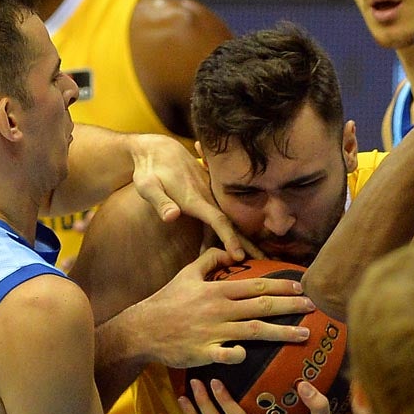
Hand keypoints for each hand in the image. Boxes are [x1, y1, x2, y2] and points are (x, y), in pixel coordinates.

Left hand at [129, 135, 246, 259]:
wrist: (157, 149)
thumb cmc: (149, 170)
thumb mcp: (147, 186)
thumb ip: (160, 202)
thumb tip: (172, 217)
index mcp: (195, 199)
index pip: (218, 221)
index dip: (229, 239)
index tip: (239, 256)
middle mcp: (207, 197)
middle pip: (232, 224)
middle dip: (249, 244)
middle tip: (266, 264)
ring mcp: (209, 195)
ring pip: (230, 221)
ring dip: (244, 239)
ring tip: (258, 259)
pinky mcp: (207, 195)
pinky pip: (221, 217)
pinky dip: (231, 232)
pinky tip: (228, 249)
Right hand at [131, 248, 314, 367]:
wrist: (142, 329)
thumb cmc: (167, 302)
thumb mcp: (186, 274)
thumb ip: (209, 261)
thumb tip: (228, 251)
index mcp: (218, 291)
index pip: (256, 285)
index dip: (281, 286)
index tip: (302, 286)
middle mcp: (219, 309)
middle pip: (262, 306)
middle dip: (291, 306)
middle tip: (314, 306)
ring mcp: (212, 331)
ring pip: (253, 331)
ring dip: (282, 332)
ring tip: (304, 334)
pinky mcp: (203, 352)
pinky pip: (226, 355)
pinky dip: (240, 354)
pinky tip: (252, 355)